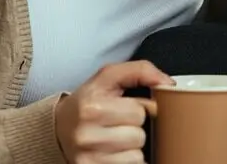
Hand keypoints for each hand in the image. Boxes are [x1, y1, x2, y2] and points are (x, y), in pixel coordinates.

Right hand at [55, 61, 172, 163]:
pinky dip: (127, 161)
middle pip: (138, 136)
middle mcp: (87, 135)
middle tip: (119, 123)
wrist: (58, 128)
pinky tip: (114, 152)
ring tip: (116, 138)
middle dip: (134, 128)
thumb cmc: (88, 101)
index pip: (139, 112)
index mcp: (92, 108)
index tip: (125, 108)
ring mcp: (88, 158)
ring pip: (136, 156)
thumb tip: (168, 84)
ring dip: (132, 147)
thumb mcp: (108, 77)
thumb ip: (140, 71)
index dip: (138, 109)